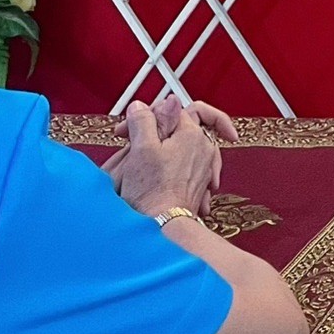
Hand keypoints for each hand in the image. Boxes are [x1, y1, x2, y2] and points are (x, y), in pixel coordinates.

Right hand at [112, 97, 227, 219]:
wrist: (164, 227)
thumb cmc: (152, 193)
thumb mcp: (141, 149)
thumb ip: (143, 121)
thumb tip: (142, 106)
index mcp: (191, 134)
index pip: (174, 108)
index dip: (147, 115)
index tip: (130, 128)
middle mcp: (203, 147)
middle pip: (183, 124)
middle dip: (158, 129)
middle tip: (136, 140)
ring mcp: (204, 166)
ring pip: (187, 144)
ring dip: (167, 146)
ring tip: (147, 156)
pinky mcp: (200, 183)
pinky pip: (191, 164)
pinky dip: (176, 163)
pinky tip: (162, 172)